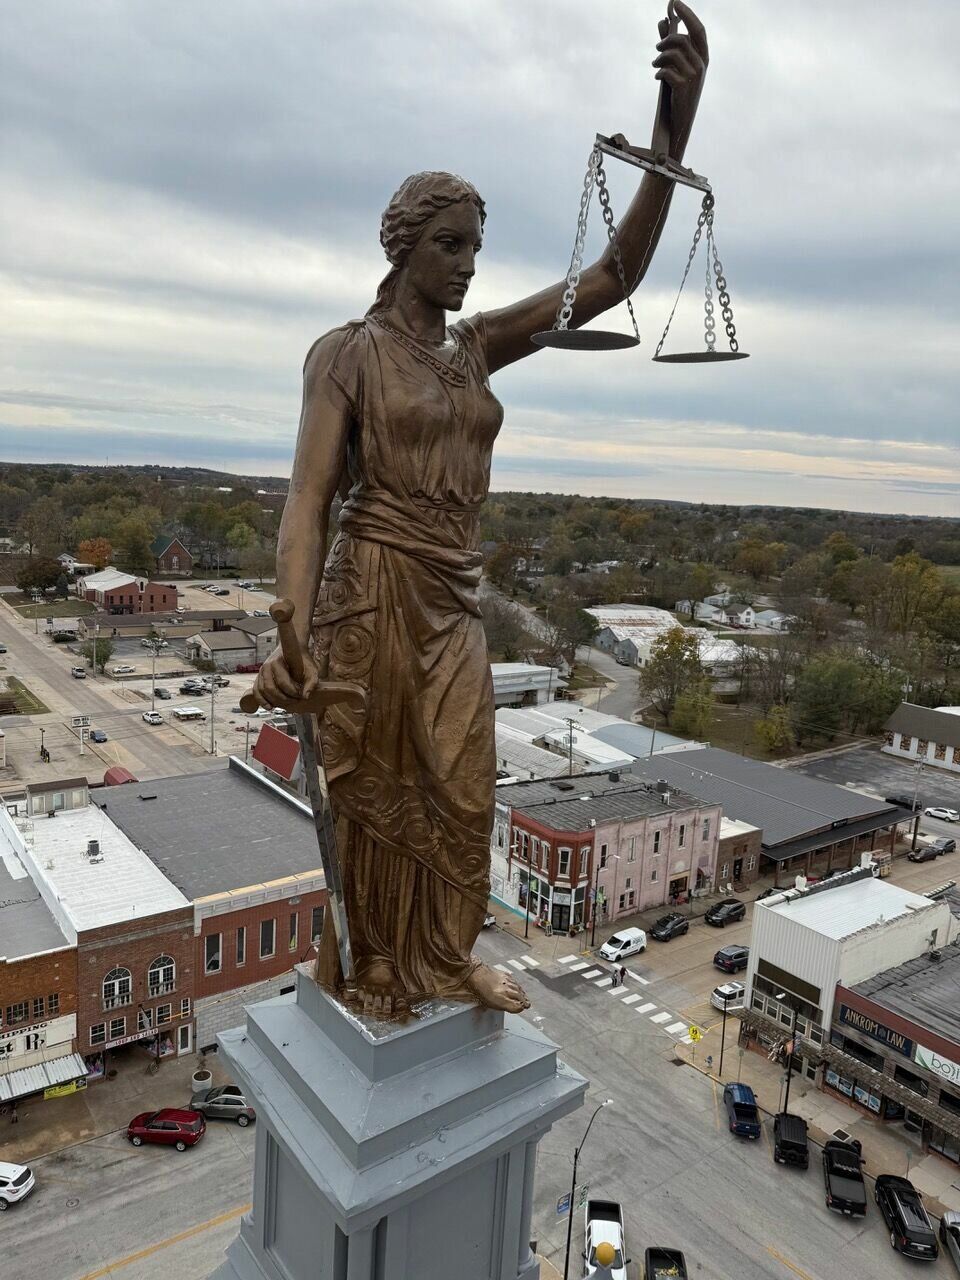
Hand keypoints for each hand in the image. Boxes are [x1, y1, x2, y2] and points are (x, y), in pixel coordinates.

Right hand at [254, 642, 318, 710]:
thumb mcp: (311, 670)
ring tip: (286, 704)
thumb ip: (311, 682)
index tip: (300, 695)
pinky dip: (262, 700)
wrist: (292, 650)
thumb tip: (305, 696)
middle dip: (283, 698)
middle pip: (271, 688)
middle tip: (294, 701)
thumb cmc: (302, 661)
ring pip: (263, 690)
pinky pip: (256, 691)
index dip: (292, 692)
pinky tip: (270, 707)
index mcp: (278, 662)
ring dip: (274, 701)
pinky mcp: (259, 677)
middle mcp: (267, 666)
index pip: (282, 682)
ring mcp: (261, 671)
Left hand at [652, 2, 707, 159]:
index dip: (687, 14)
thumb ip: (671, 43)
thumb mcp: (679, 67)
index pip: (698, 30)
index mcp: (704, 57)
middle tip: (657, 47)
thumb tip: (663, 20)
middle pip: (682, 39)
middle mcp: (701, 65)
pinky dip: (659, 72)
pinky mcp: (683, 87)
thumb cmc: (680, 92)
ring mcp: (694, 76)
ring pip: (672, 54)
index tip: (675, 3)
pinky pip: (666, 71)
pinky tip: (658, 77)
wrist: (681, 122)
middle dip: (666, 40)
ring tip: (655, 65)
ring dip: (659, 58)